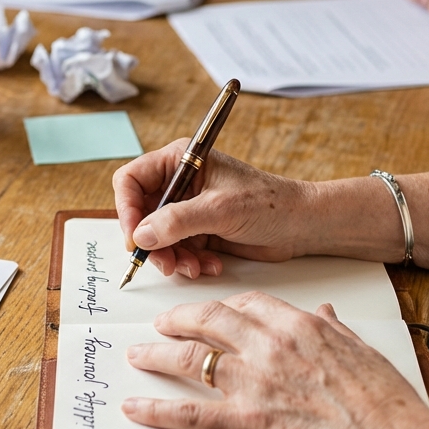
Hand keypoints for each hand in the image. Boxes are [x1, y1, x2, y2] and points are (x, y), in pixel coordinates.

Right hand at [113, 140, 315, 278]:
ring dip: (172, 257)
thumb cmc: (270, 203)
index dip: (127, 209)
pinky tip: (210, 265)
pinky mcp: (199, 231)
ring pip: (158, 238)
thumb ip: (177, 221)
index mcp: (181, 160)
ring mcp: (189, 208)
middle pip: (141, 214)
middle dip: (152, 242)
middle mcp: (180, 183)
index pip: (131, 180)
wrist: (302, 225)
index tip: (134, 237)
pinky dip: (189, 262)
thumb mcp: (220, 210)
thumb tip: (141, 236)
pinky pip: (178, 250)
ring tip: (194, 267)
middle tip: (165, 263)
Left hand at [121, 293, 428, 428]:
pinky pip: (188, 413)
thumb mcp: (363, 353)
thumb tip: (325, 313)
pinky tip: (136, 407)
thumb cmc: (387, 408)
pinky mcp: (245, 423)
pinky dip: (156, 410)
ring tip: (140, 355)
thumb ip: (335, 330)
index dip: (221, 306)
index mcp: (300, 327)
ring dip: (158, 355)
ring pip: (190, 360)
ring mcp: (254, 384)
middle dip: (179, 319)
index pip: (248, 303)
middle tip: (163, 323)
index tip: (210, 311)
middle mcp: (270, 347)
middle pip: (209, 321)